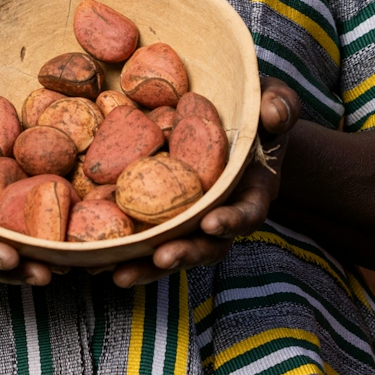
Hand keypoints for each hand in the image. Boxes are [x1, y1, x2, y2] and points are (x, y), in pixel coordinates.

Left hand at [108, 79, 300, 289]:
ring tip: (119, 274)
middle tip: (161, 258)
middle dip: (185, 254)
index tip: (212, 223)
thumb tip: (273, 113)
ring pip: (172, 250)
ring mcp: (191, 218)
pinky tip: (93, 258)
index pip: (248, 212)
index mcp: (252, 190)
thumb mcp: (274, 100)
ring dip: (147, 265)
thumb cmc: (255, 111)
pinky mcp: (163, 215)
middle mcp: (222, 213)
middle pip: (207, 245)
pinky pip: (144, 237)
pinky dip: (123, 249)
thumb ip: (280, 105)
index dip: (233, 221)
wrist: (232, 124)